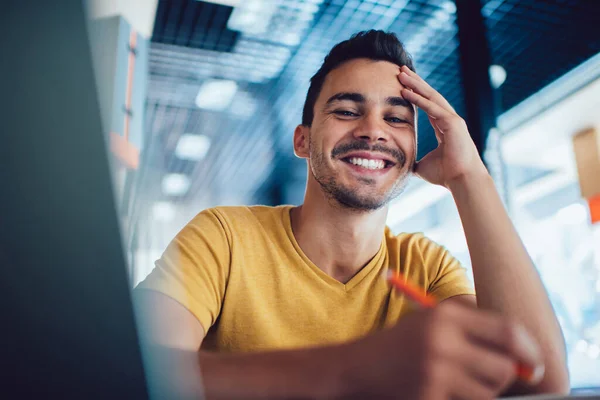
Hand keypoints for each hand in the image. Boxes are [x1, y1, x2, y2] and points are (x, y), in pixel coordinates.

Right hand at [343, 301, 544, 398]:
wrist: (354, 367)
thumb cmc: (399, 345)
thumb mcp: (432, 324)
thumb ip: (475, 333)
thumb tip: (525, 357)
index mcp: (445, 315)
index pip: (507, 331)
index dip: (528, 349)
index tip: (534, 363)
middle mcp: (442, 340)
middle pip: (504, 367)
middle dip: (503, 376)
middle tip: (489, 378)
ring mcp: (435, 371)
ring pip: (488, 392)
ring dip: (480, 393)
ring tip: (455, 383)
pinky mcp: (428, 396)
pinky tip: (438, 391)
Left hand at [398, 65, 487, 187]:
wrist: (462, 181)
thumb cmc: (446, 175)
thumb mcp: (423, 166)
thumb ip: (413, 161)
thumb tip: (401, 165)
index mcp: (444, 128)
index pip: (428, 106)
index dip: (415, 94)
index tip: (403, 85)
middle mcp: (449, 120)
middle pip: (429, 96)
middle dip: (415, 83)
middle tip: (401, 70)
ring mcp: (453, 120)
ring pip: (431, 97)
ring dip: (416, 85)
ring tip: (402, 74)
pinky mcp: (454, 123)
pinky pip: (433, 108)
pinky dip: (419, 99)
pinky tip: (406, 92)